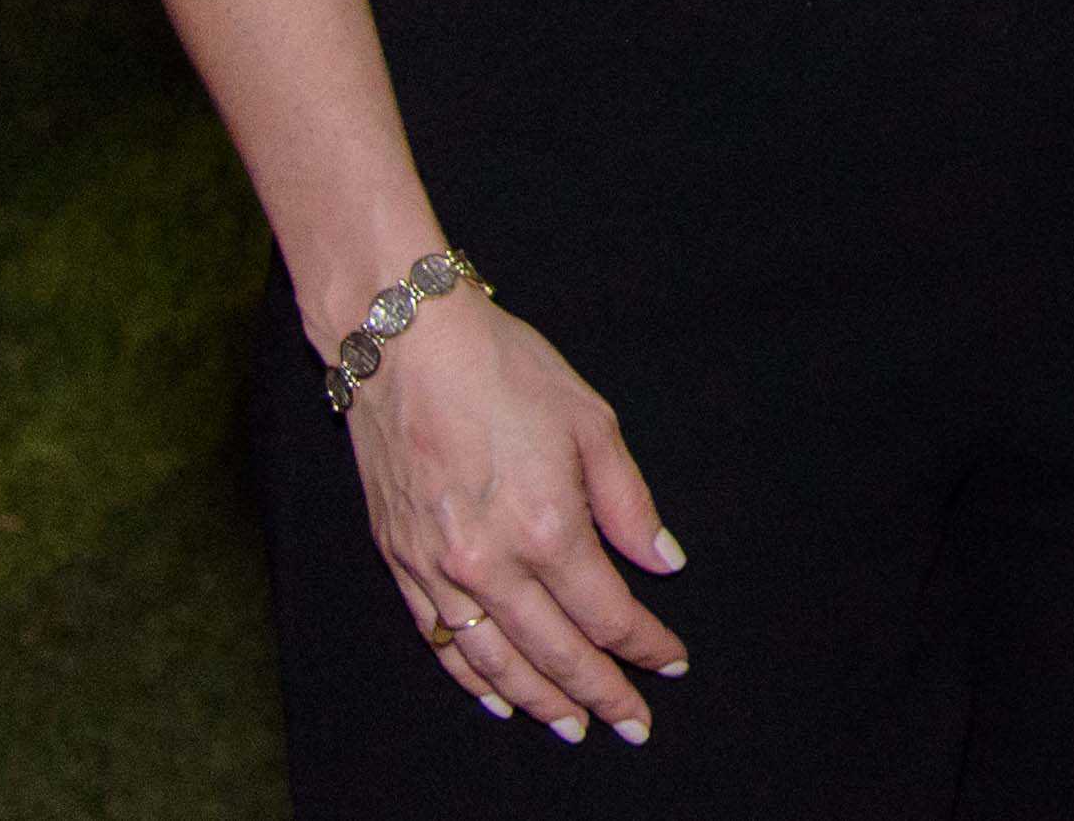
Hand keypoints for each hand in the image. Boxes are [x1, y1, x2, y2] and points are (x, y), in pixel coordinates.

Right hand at [334, 284, 688, 742]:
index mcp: (547, 528)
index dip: (645, 645)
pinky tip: (500, 697)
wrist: (404, 347)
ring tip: (575, 726)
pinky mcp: (401, 564)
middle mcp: (490, 564)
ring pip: (496, 661)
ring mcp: (438, 571)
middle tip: (633, 723)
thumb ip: (629, 504)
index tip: (672, 664)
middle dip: (600, 692)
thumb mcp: (592, 423)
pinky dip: (474, 678)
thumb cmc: (504, 372)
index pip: (608, 613)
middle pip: (555, 652)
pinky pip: (441, 642)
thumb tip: (663, 562)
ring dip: (541, 701)